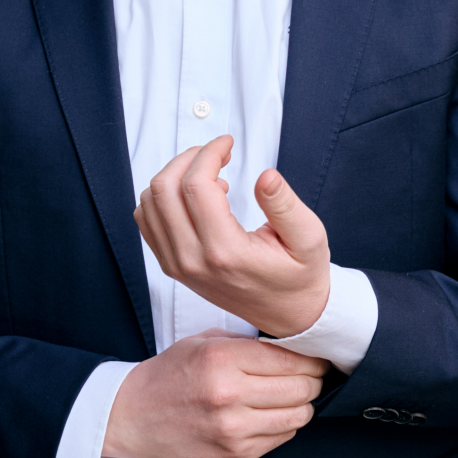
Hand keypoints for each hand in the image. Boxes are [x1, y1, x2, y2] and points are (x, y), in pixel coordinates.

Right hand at [101, 329, 326, 457]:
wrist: (133, 416)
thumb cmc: (169, 376)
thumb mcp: (204, 342)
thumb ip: (247, 342)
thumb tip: (293, 346)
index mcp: (222, 359)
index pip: (289, 359)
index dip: (311, 359)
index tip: (316, 358)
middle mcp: (229, 395)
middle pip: (300, 388)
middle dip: (313, 380)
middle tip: (312, 375)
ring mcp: (232, 429)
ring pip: (297, 416)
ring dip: (304, 405)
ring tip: (295, 395)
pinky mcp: (234, 453)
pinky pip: (281, 438)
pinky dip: (286, 424)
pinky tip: (274, 413)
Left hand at [134, 135, 331, 338]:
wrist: (289, 315)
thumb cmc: (300, 275)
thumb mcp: (309, 238)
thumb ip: (286, 205)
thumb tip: (265, 176)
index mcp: (225, 252)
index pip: (195, 186)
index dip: (209, 153)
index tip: (228, 142)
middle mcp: (193, 260)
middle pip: (163, 190)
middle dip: (188, 158)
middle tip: (217, 152)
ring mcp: (178, 266)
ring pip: (149, 203)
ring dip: (174, 176)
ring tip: (210, 175)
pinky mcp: (173, 266)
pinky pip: (148, 222)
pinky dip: (164, 197)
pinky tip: (197, 196)